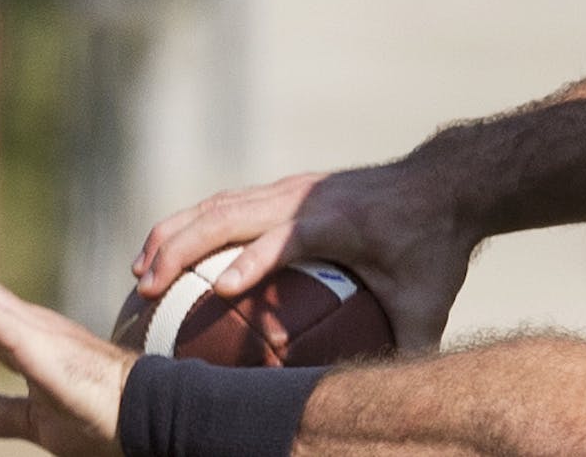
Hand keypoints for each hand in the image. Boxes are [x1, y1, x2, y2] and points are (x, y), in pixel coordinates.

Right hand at [129, 163, 478, 349]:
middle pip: (232, 212)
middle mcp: (306, 197)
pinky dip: (190, 226)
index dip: (255, 260)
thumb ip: (406, 348)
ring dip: (174, 234)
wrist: (445, 184)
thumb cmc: (434, 248)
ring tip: (140, 276)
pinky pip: (226, 204)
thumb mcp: (428, 303)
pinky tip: (166, 258)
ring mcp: (292, 188)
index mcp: (338, 221)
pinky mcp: (285, 189)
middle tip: (146, 291)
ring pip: (218, 204)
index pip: (289, 235)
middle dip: (182, 247)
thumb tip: (382, 401)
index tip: (222, 290)